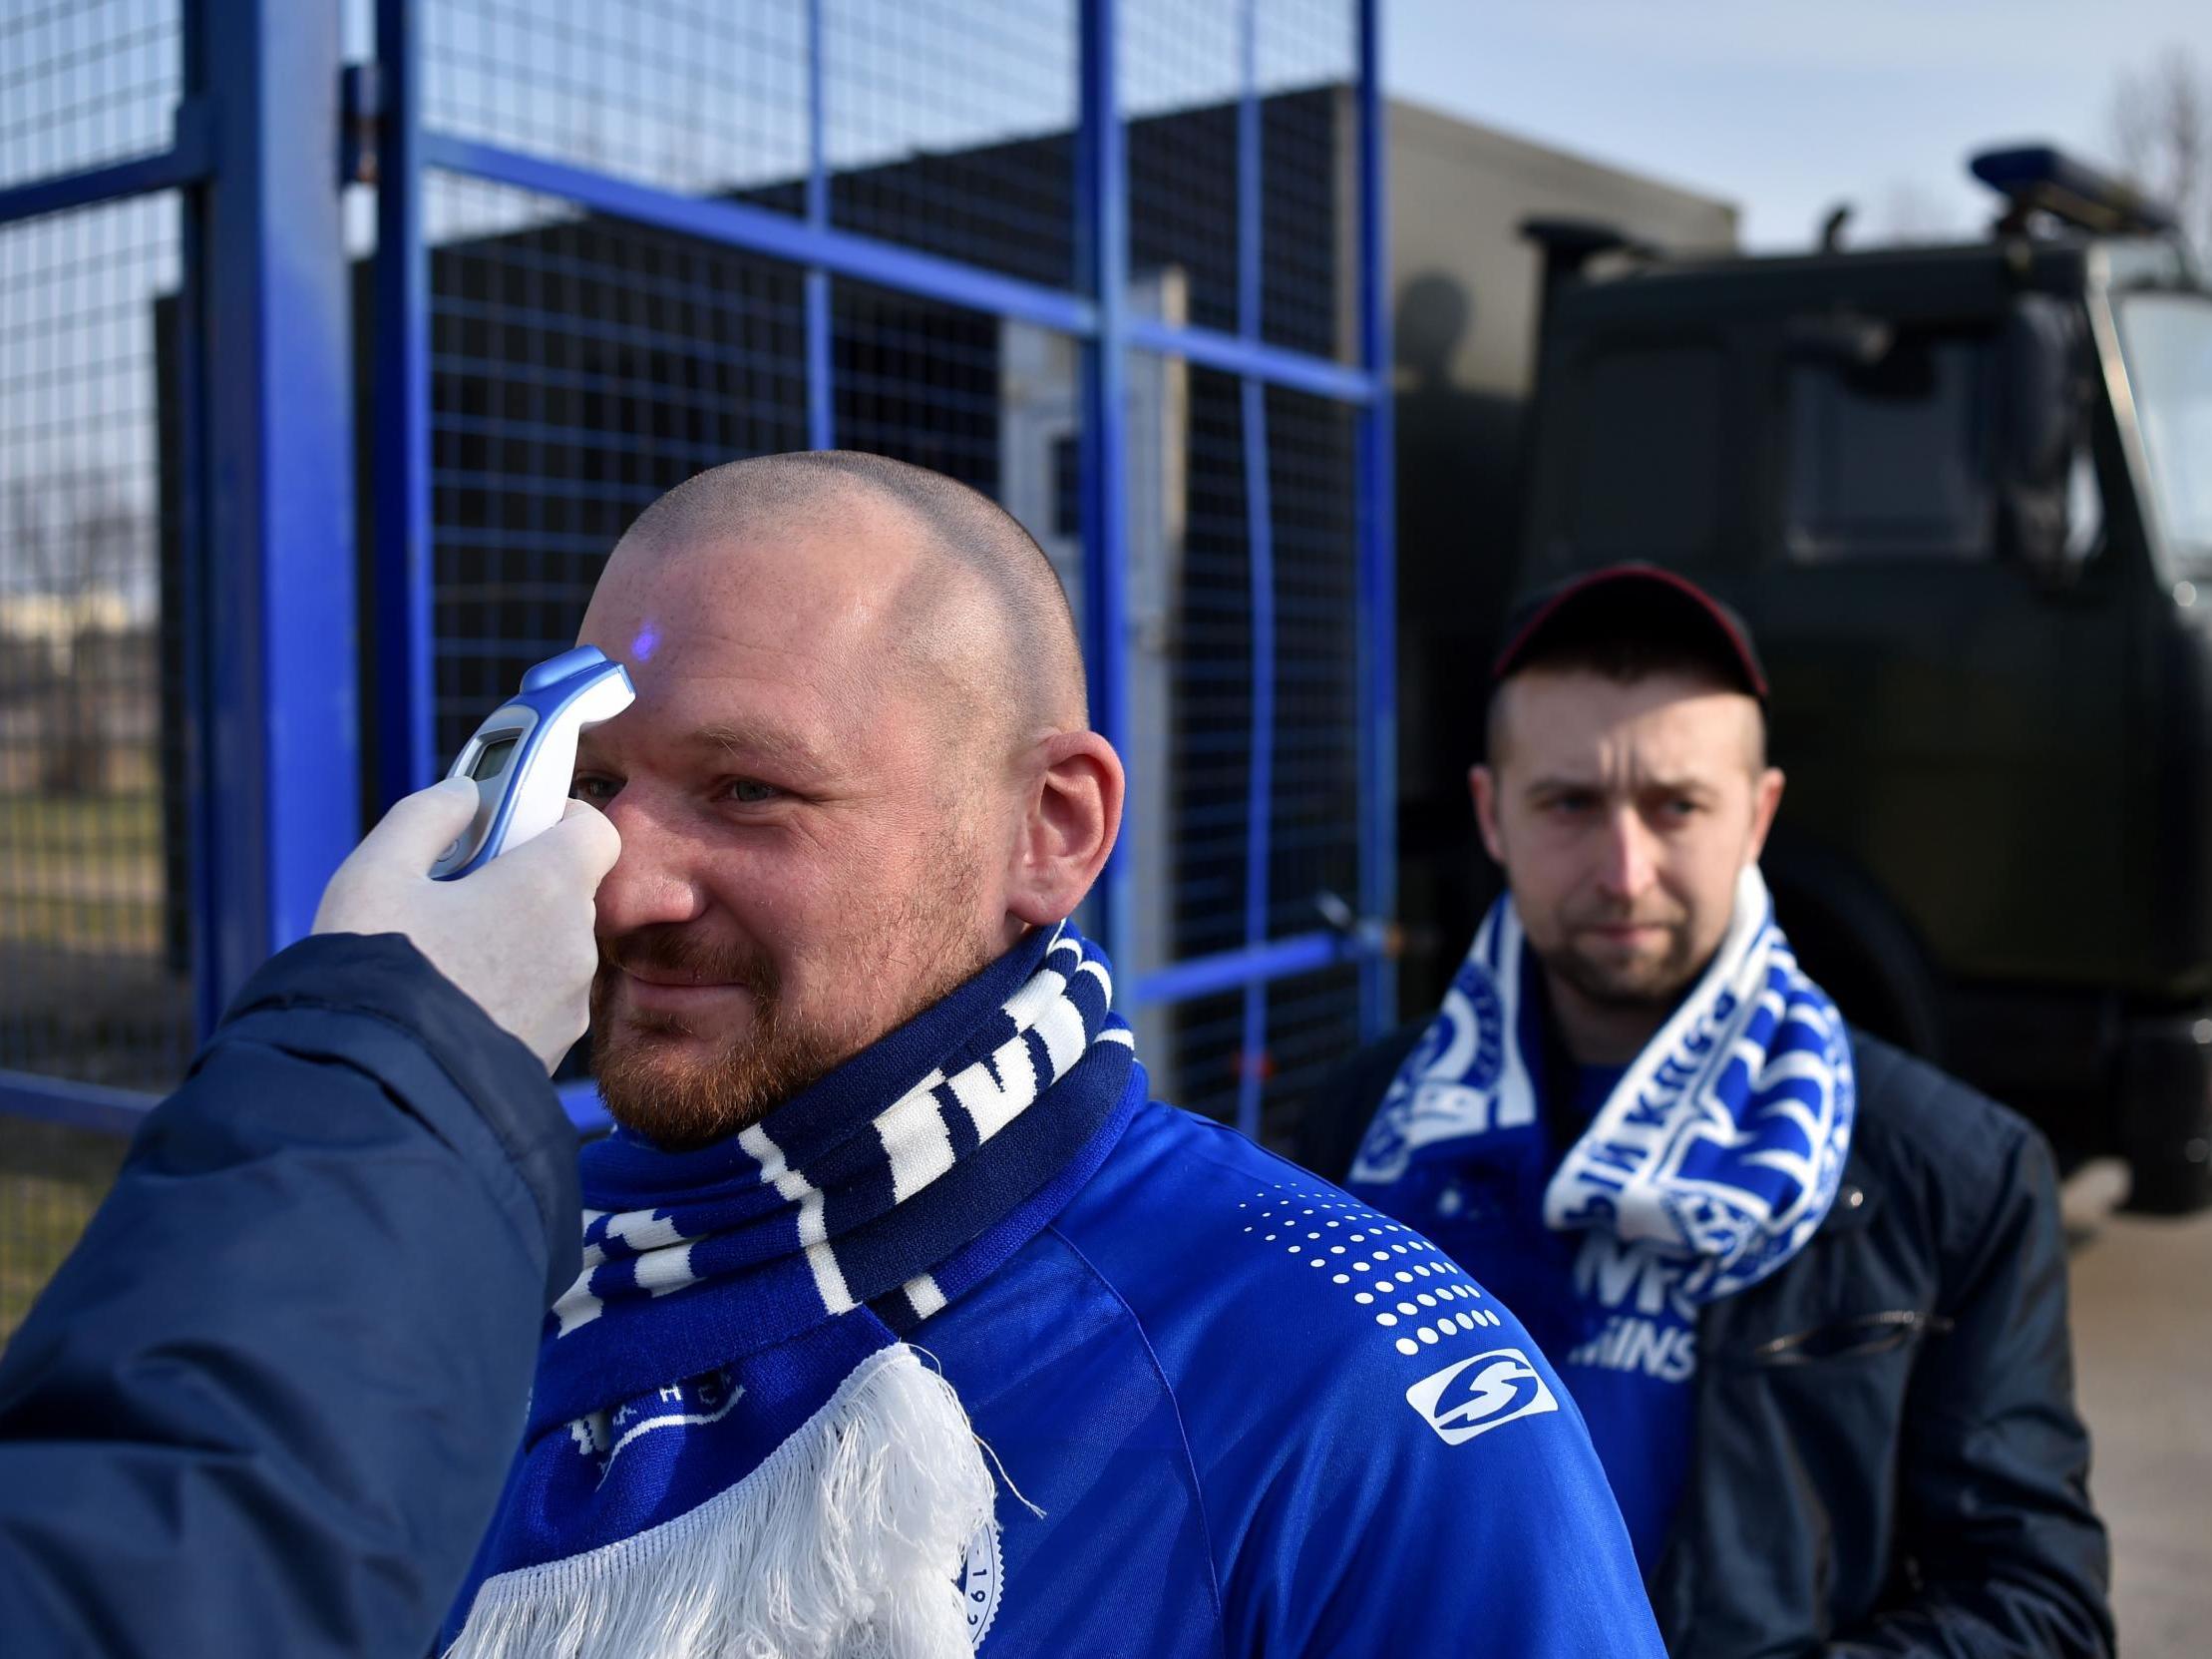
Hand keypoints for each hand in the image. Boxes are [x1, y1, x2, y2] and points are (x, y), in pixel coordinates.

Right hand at [312, 779, 620, 1071]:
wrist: (377, 1094)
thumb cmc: (376, 976)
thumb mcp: (376, 873)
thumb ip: (427, 816)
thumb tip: (462, 795)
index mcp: (547, 889)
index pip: (595, 830)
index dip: (558, 816)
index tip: (513, 819)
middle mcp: (574, 946)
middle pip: (567, 889)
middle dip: (519, 879)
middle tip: (454, 889)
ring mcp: (569, 1004)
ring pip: (552, 947)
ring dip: (511, 937)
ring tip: (442, 950)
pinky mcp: (554, 1049)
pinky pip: (539, 998)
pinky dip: (509, 986)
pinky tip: (451, 996)